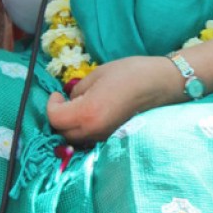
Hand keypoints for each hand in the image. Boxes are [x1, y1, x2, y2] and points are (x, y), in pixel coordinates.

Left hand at [46, 54, 183, 143]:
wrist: (160, 83)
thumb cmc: (130, 73)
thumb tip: (71, 98)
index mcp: (87, 113)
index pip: (55, 118)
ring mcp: (104, 137)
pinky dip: (83, 129)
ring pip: (75, 139)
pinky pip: (90, 138)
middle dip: (58, 117)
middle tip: (64, 100)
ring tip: (77, 106)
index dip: (51, 105)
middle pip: (63, 133)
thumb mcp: (97, 74)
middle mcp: (93, 131)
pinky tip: (90, 113)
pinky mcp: (113, 137)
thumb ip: (78, 89)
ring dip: (70, 125)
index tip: (57, 93)